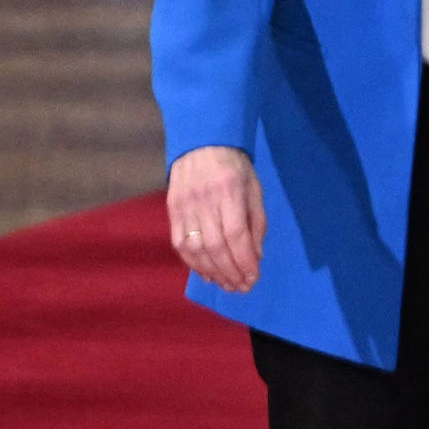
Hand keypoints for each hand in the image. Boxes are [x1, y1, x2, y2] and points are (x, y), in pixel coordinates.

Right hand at [168, 146, 265, 291]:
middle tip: (242, 287)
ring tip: (227, 285)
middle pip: (216, 246)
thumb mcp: (254, 188)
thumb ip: (256, 222)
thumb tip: (255, 256)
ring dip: (213, 272)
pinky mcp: (172, 210)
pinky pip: (180, 244)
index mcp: (229, 191)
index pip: (236, 234)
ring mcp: (185, 206)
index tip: (254, 277)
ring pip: (196, 249)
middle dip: (231, 272)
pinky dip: (193, 263)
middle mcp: (204, 200)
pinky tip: (207, 273)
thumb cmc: (234, 165)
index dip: (244, 260)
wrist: (201, 141)